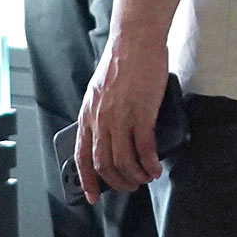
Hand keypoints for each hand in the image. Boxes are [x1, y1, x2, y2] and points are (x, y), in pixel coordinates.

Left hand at [73, 28, 168, 199]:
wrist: (136, 40)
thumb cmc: (122, 61)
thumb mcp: (100, 90)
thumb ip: (102, 113)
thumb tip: (112, 134)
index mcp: (88, 114)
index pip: (81, 156)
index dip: (87, 180)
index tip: (92, 196)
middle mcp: (100, 120)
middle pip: (104, 164)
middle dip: (117, 182)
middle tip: (130, 186)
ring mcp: (120, 118)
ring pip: (123, 162)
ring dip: (135, 176)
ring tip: (146, 178)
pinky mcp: (141, 114)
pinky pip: (143, 149)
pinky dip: (149, 164)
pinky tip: (155, 168)